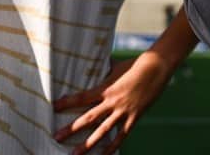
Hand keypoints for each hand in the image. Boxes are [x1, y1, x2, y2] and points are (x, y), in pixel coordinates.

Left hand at [53, 52, 173, 153]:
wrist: (156, 68)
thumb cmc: (136, 64)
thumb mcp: (117, 67)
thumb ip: (106, 72)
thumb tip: (98, 64)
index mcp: (105, 88)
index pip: (81, 97)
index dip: (67, 102)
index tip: (54, 107)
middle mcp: (111, 102)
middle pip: (88, 118)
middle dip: (71, 129)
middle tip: (56, 137)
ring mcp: (123, 111)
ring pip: (102, 131)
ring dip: (87, 144)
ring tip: (74, 154)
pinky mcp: (134, 117)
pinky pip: (121, 136)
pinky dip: (112, 147)